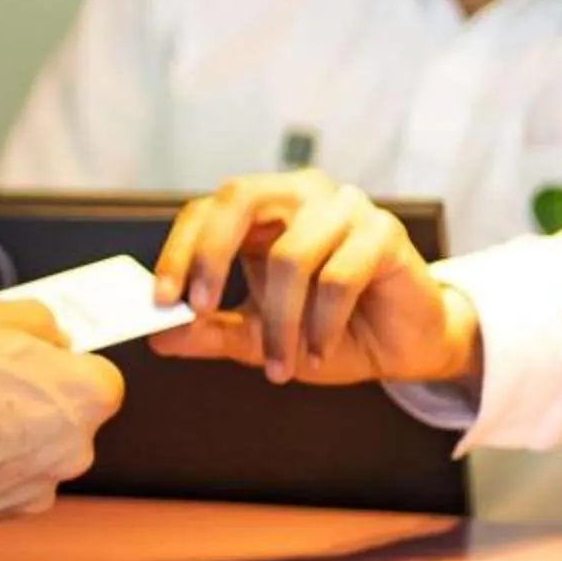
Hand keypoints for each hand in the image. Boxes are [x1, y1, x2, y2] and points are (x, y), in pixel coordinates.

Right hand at [0, 294, 125, 536]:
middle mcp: (73, 451)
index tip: (33, 358)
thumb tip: (51, 332)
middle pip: (66, 419)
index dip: (60, 363)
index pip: (99, 375)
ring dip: (6, 437)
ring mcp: (34, 491)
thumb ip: (37, 320)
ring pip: (30, 454)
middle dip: (35, 402)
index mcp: (85, 396)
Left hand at [150, 170, 479, 388]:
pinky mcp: (385, 233)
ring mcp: (346, 208)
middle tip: (199, 308)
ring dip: (280, 321)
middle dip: (211, 254)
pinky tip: (320, 354)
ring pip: (290, 256)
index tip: (161, 300)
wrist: (403, 344)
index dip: (180, 251)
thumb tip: (158, 336)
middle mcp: (303, 194)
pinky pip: (338, 278)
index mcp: (265, 208)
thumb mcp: (259, 335)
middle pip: (240, 199)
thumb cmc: (328, 328)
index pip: (207, 209)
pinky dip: (321, 325)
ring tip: (281, 366)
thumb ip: (210, 330)